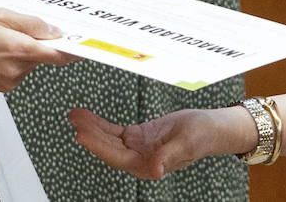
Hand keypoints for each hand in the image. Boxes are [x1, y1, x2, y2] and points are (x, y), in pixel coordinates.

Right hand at [0, 6, 74, 91]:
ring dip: (24, 49)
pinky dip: (14, 58)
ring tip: (1, 36)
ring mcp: (10, 80)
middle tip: (22, 26)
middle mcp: (17, 69)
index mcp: (19, 49)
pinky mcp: (3, 85)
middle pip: (43, 56)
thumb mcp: (1, 14)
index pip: (58, 54)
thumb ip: (31, 24)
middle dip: (38, 41)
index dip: (73, 48)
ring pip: (30, 62)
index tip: (83, 43)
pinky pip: (19, 69)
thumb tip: (54, 32)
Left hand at [68, 106, 231, 179]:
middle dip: (91, 135)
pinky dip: (101, 124)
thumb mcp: (187, 142)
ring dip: (92, 128)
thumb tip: (154, 170)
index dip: (100, 147)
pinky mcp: (138, 137)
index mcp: (151, 165)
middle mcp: (140, 159)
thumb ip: (169, 156)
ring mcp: (138, 148)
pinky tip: (88, 117)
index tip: (83, 135)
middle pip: (109, 148)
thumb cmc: (203, 136)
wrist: (211, 127)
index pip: (119, 158)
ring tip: (75, 115)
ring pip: (109, 139)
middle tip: (74, 119)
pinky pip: (115, 131)